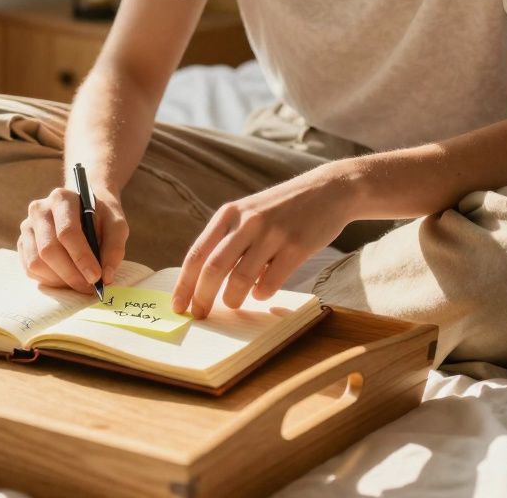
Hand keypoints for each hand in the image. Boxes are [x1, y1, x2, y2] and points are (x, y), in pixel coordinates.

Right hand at [17, 187, 128, 294]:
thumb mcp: (117, 225)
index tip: (96, 277)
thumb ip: (114, 248)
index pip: (67, 232)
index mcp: (62, 199)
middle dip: (70, 274)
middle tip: (89, 287)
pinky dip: (49, 280)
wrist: (84, 207)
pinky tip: (66, 278)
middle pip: (48, 250)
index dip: (81, 258)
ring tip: (79, 282)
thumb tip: (105, 277)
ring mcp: (27, 226)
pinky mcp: (23, 242)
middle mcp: (39, 210)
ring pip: (36, 262)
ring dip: (59, 280)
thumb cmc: (101, 216)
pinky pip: (30, 268)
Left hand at [171, 170, 353, 317]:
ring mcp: (272, 234)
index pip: (197, 254)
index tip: (178, 307)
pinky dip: (261, 294)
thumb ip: (229, 240)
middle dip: (202, 297)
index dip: (184, 284)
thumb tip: (205, 282)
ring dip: (233, 299)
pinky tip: (262, 292)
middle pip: (214, 268)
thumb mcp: (250, 213)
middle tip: (200, 315)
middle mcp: (247, 222)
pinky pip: (270, 282)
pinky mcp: (296, 246)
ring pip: (240, 279)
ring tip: (233, 303)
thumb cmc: (282, 209)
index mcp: (229, 213)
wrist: (328, 191)